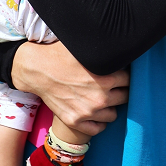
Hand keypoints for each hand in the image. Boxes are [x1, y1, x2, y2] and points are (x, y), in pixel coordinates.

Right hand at [12, 41, 128, 136]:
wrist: (37, 70)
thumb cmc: (60, 54)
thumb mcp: (85, 47)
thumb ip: (104, 47)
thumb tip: (119, 37)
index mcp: (105, 78)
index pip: (129, 80)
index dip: (125, 75)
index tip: (121, 73)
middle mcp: (99, 98)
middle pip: (125, 98)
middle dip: (120, 90)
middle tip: (113, 85)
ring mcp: (88, 112)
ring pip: (113, 115)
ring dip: (110, 106)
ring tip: (104, 98)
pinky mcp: (75, 121)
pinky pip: (98, 128)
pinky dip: (98, 122)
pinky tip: (95, 112)